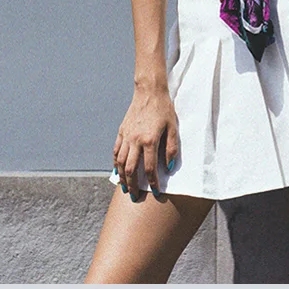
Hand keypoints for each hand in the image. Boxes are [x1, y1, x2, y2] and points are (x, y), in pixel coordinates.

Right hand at [113, 82, 178, 200]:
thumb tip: (169, 167)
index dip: (152, 183)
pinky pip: (116, 151)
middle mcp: (135, 140)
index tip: (156, 192)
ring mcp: (126, 136)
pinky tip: (118, 171)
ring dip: (122, 177)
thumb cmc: (164, 109)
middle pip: (131, 169)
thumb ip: (171, 148)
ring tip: (126, 188)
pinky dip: (115, 163)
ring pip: (120, 162)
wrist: (149, 92)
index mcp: (149, 141)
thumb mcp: (173, 128)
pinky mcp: (121, 132)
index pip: (149, 168)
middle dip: (133, 185)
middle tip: (136, 197)